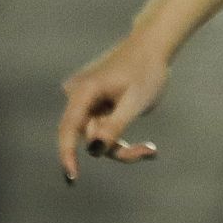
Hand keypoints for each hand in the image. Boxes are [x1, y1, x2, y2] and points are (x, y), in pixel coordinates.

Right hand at [58, 37, 166, 182]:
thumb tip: (94, 151)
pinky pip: (101, 125)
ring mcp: (85, 98)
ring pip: (95, 133)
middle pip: (87, 135)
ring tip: (150, 149)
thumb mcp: (136, 102)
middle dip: (114, 148)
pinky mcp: (94, 101)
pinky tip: (144, 145)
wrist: (155, 44)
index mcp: (83, 91)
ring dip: (119, 142)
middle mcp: (77, 94)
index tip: (72, 178)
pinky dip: (118, 133)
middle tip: (148, 152)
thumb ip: (114, 127)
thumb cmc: (147, 70)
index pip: (68, 130)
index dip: (67, 155)